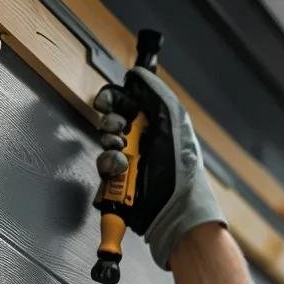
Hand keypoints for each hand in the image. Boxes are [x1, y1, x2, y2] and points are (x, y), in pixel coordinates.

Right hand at [93, 66, 226, 270]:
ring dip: (109, 150)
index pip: (126, 103)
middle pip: (110, 123)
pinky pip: (102, 172)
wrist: (176, 209)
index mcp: (157, 125)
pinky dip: (108, 171)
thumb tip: (137, 73)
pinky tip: (120, 173)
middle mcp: (143, 142)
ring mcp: (130, 164)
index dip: (112, 100)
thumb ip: (156, 93)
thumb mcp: (174, 120)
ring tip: (122, 158)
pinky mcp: (119, 185)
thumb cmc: (181, 167)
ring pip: (104, 148)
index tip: (105, 103)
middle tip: (117, 132)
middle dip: (109, 125)